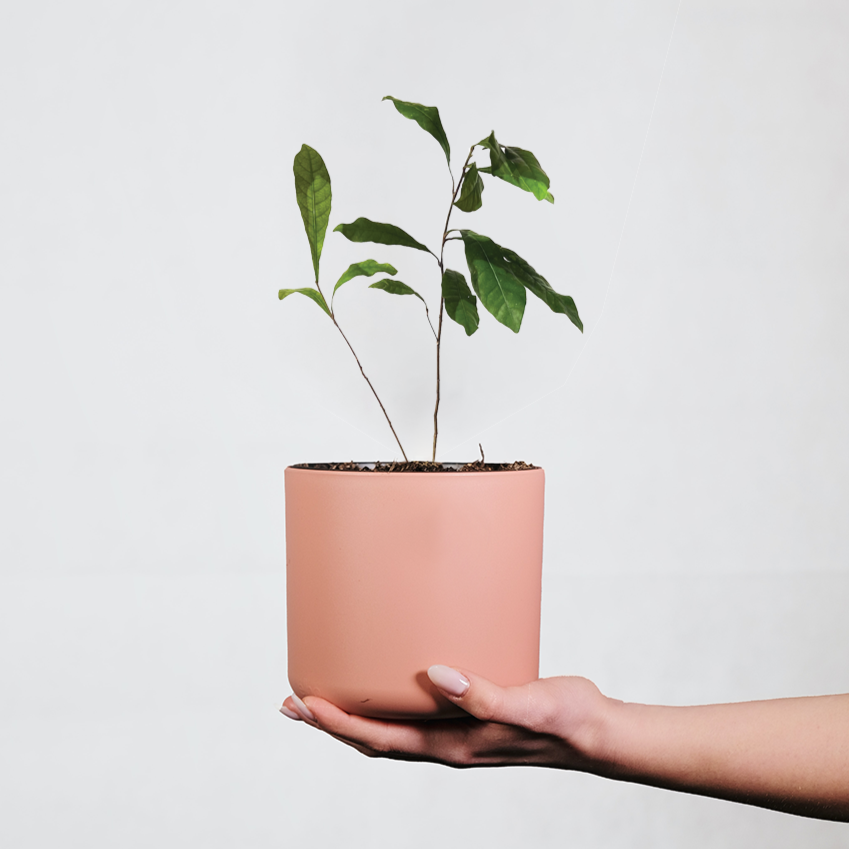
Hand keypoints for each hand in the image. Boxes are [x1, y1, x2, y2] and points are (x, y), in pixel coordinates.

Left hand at [280, 666, 613, 768]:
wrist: (592, 732)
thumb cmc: (563, 720)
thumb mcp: (525, 704)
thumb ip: (482, 694)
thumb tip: (436, 675)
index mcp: (453, 746)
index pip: (380, 740)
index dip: (339, 725)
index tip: (305, 705)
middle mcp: (447, 744)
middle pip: (373, 741)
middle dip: (331, 725)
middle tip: (293, 704)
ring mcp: (456, 733)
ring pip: (390, 732)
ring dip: (352, 719)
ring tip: (324, 698)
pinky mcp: (468, 715)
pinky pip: (416, 715)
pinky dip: (388, 706)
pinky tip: (390, 683)